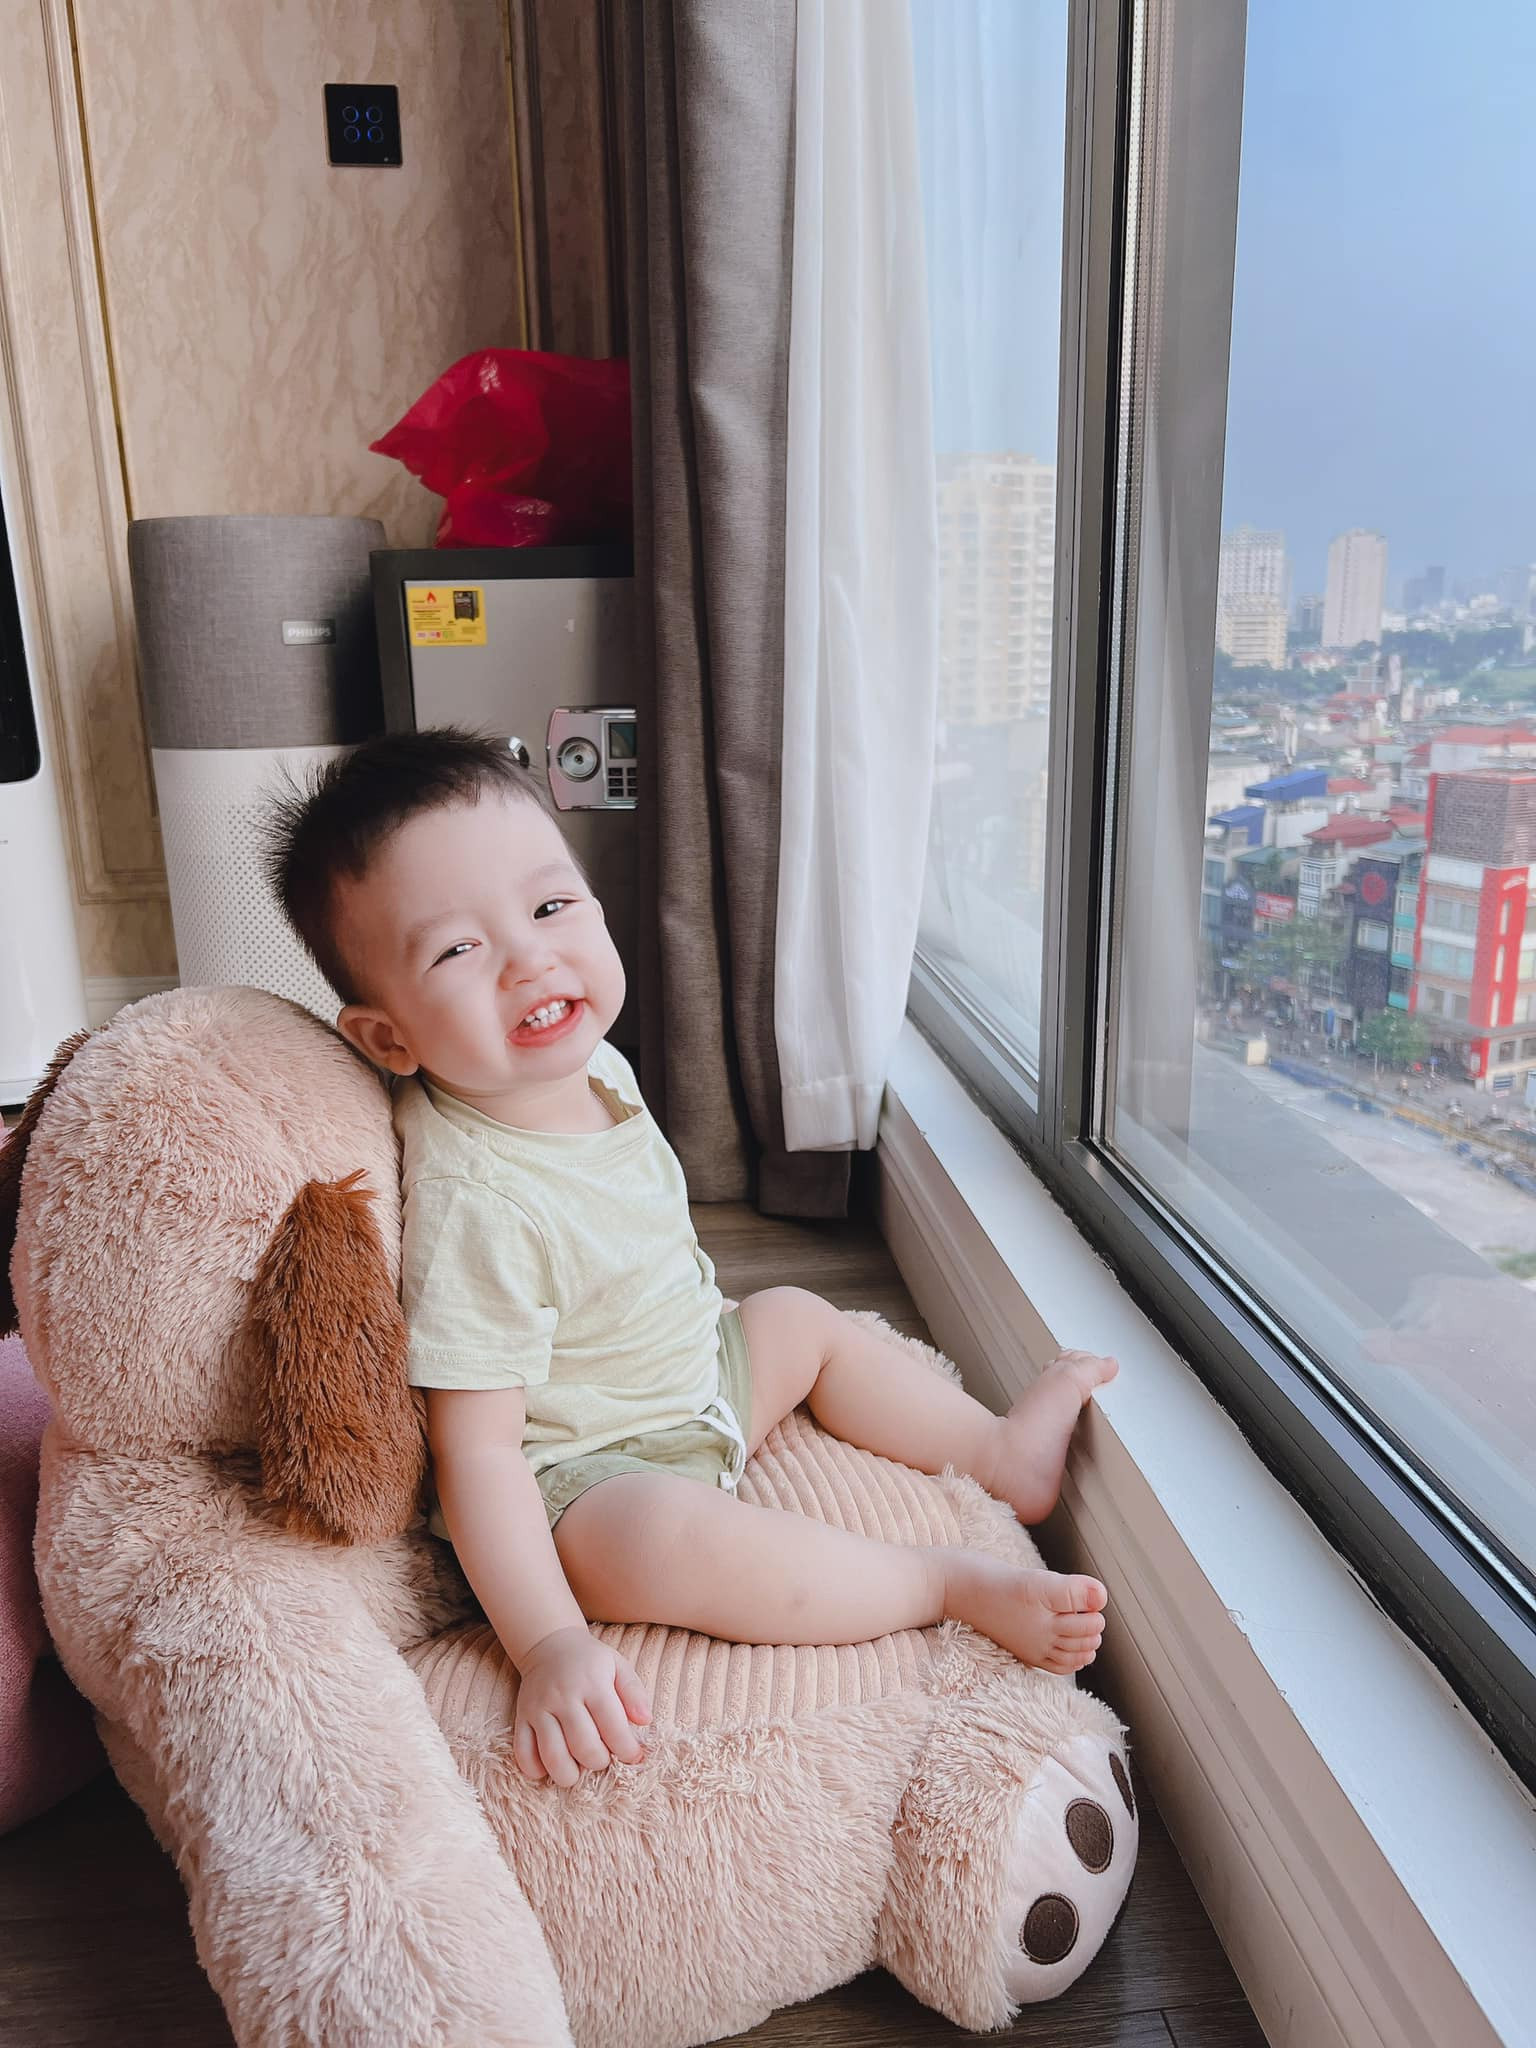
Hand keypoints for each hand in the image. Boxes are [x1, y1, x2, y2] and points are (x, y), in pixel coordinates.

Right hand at [512, 1624, 651, 1787]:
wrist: (548, 1645)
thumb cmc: (590, 1661)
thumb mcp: (618, 1666)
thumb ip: (634, 1693)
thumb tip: (645, 1721)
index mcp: (592, 1684)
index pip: (613, 1728)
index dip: (628, 1750)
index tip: (634, 1756)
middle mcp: (564, 1697)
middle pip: (584, 1747)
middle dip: (600, 1762)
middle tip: (604, 1757)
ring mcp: (539, 1709)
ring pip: (553, 1757)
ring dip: (570, 1774)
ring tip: (579, 1767)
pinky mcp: (521, 1718)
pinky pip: (523, 1754)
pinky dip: (537, 1770)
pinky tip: (551, 1765)